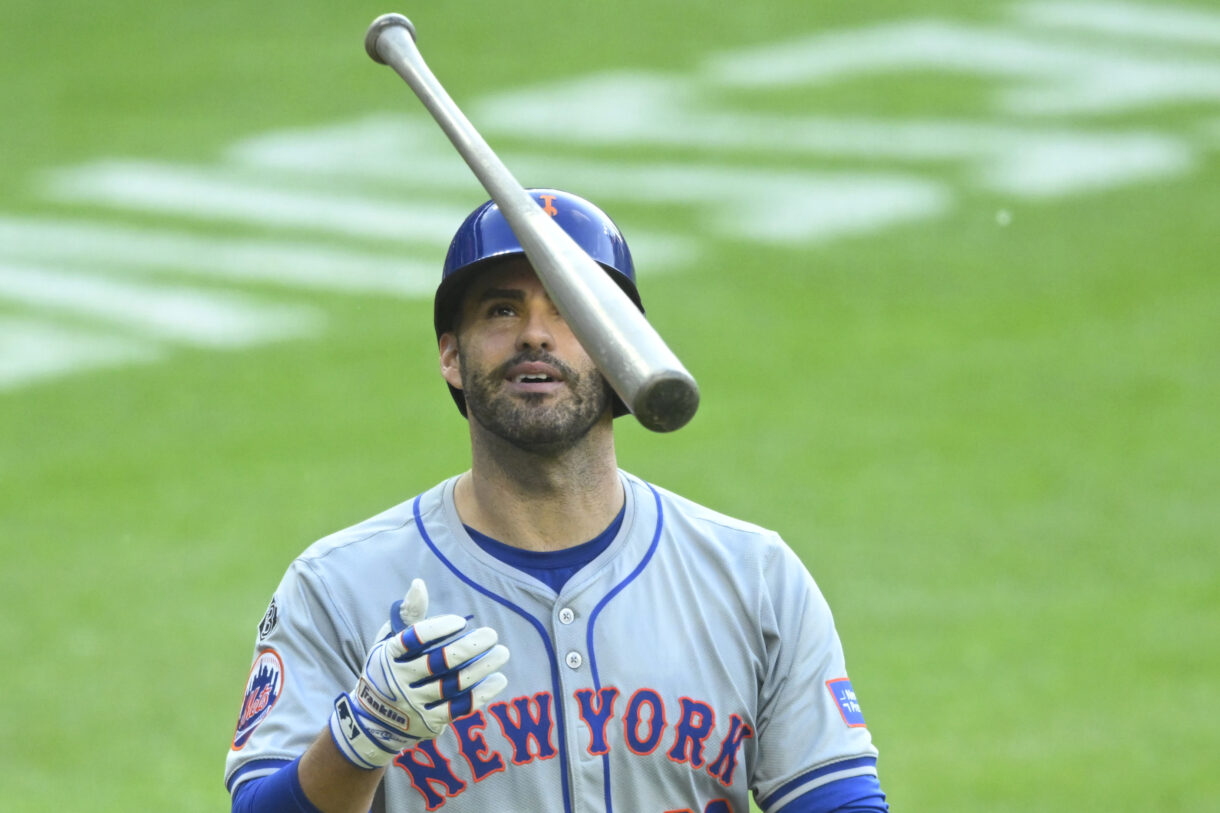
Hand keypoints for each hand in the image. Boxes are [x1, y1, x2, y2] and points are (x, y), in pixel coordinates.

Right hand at [328, 579, 509, 769]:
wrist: (373, 721)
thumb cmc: (389, 669)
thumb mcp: (390, 641)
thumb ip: (409, 614)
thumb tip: (419, 583)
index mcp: (389, 655)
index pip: (413, 639)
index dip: (438, 629)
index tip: (461, 621)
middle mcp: (399, 680)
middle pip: (439, 662)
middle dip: (469, 647)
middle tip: (492, 634)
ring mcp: (414, 703)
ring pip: (454, 685)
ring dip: (482, 668)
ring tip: (502, 653)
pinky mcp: (429, 722)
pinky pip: (459, 708)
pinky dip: (482, 694)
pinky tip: (498, 679)